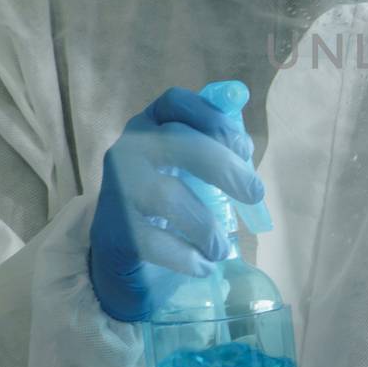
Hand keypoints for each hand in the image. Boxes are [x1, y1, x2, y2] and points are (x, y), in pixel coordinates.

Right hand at [88, 84, 263, 321]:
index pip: (175, 101)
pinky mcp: (112, 229)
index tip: (243, 147)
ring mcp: (117, 189)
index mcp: (148, 126)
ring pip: (170, 197)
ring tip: (223, 249)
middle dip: (226, 169)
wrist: (119, 246)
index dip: (213, 118)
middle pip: (180, 144)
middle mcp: (127, 149)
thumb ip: (213, 152)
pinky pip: (157, 242)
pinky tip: (203, 264)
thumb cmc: (167, 195)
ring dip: (207, 227)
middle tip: (255, 194)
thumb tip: (246, 158)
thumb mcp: (186, 166)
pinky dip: (189, 257)